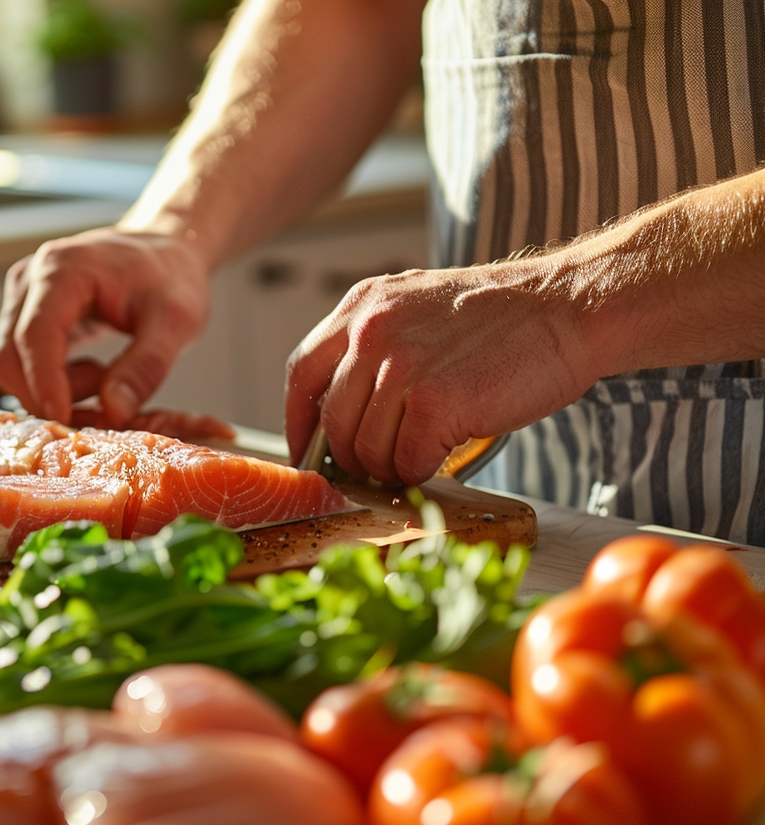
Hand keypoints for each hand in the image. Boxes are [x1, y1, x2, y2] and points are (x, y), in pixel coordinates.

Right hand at [0, 228, 210, 424]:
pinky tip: (93, 377)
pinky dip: (51, 383)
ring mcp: (23, 298)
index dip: (44, 383)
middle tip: (101, 407)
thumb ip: (146, 366)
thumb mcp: (176, 321)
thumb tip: (113, 412)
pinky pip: (21, 362)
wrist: (165, 254)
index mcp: (63, 270)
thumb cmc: (171, 278)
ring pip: (10, 364)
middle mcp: (31, 280)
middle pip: (9, 356)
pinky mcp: (27, 315)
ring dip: (51, 390)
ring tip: (105, 380)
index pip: (35, 335)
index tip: (64, 419)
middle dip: (47, 394)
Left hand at [284, 259, 603, 483]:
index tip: (309, 448)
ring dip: (390, 466)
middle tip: (380, 465)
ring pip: (366, 448)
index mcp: (361, 307)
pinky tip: (442, 458)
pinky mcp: (434, 402)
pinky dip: (421, 472)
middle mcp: (371, 332)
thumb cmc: (503, 319)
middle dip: (352, 456)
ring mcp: (400, 366)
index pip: (302, 374)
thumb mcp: (418, 310)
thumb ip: (375, 348)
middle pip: (333, 421)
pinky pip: (407, 461)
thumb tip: (343, 412)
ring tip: (418, 458)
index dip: (300, 421)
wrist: (569, 308)